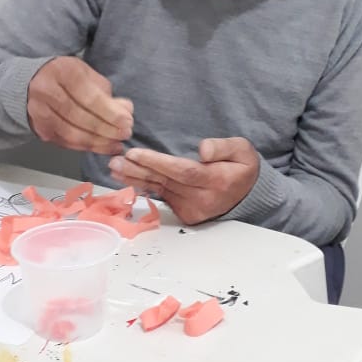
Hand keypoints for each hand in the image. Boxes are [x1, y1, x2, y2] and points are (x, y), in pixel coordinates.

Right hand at [27, 56, 132, 154]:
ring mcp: (38, 110)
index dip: (110, 113)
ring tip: (115, 144)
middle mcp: (46, 90)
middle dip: (106, 130)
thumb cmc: (65, 77)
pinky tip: (100, 147)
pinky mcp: (38, 127)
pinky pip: (63, 142)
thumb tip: (126, 110)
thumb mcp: (87, 75)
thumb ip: (106, 93)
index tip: (126, 122)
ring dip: (97, 142)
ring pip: (70, 133)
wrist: (33, 81)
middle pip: (79, 117)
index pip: (89, 97)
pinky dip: (84, 147)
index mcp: (62, 71)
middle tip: (124, 134)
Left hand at [108, 137, 259, 224]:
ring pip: (160, 190)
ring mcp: (193, 210)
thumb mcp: (242, 151)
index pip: (183, 172)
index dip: (157, 163)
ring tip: (115, 168)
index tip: (136, 154)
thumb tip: (202, 149)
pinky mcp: (186, 214)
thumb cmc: (241, 168)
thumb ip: (224, 146)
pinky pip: (162, 197)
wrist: (247, 194)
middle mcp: (203, 199)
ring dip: (136, 179)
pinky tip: (128, 176)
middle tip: (116, 160)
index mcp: (218, 181)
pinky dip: (145, 186)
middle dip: (139, 170)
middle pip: (166, 182)